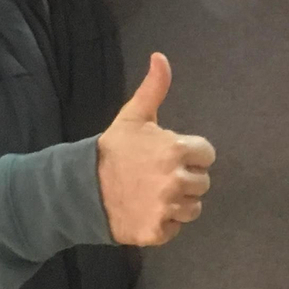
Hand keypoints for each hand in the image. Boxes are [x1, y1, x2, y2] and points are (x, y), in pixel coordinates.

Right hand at [97, 52, 214, 245]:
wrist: (81, 188)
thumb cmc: (112, 150)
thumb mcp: (133, 116)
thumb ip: (154, 88)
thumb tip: (161, 56)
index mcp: (176, 150)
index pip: (207, 155)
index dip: (190, 154)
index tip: (170, 156)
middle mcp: (176, 180)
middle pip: (202, 182)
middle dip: (185, 178)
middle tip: (158, 175)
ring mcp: (167, 208)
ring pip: (193, 207)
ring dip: (178, 202)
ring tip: (153, 193)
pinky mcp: (157, 231)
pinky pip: (176, 228)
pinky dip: (164, 223)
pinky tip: (146, 210)